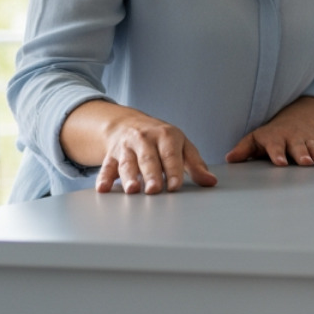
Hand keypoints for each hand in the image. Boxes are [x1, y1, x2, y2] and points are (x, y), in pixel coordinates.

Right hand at [95, 112, 217, 194]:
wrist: (128, 123)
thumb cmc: (162, 139)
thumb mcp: (182, 146)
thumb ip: (196, 165)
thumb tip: (211, 182)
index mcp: (166, 136)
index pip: (171, 155)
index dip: (173, 171)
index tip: (175, 187)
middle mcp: (145, 139)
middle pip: (148, 159)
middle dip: (152, 174)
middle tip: (154, 190)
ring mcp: (126, 147)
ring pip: (127, 163)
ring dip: (129, 177)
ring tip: (132, 190)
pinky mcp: (111, 155)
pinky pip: (107, 167)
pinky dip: (103, 178)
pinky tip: (103, 189)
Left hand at [226, 120, 313, 167]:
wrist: (293, 121)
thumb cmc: (269, 136)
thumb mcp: (255, 139)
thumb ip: (243, 149)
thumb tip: (229, 159)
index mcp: (275, 138)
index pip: (275, 146)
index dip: (277, 154)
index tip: (280, 163)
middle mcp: (292, 139)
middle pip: (297, 147)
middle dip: (302, 154)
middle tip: (306, 163)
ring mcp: (306, 140)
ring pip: (313, 147)